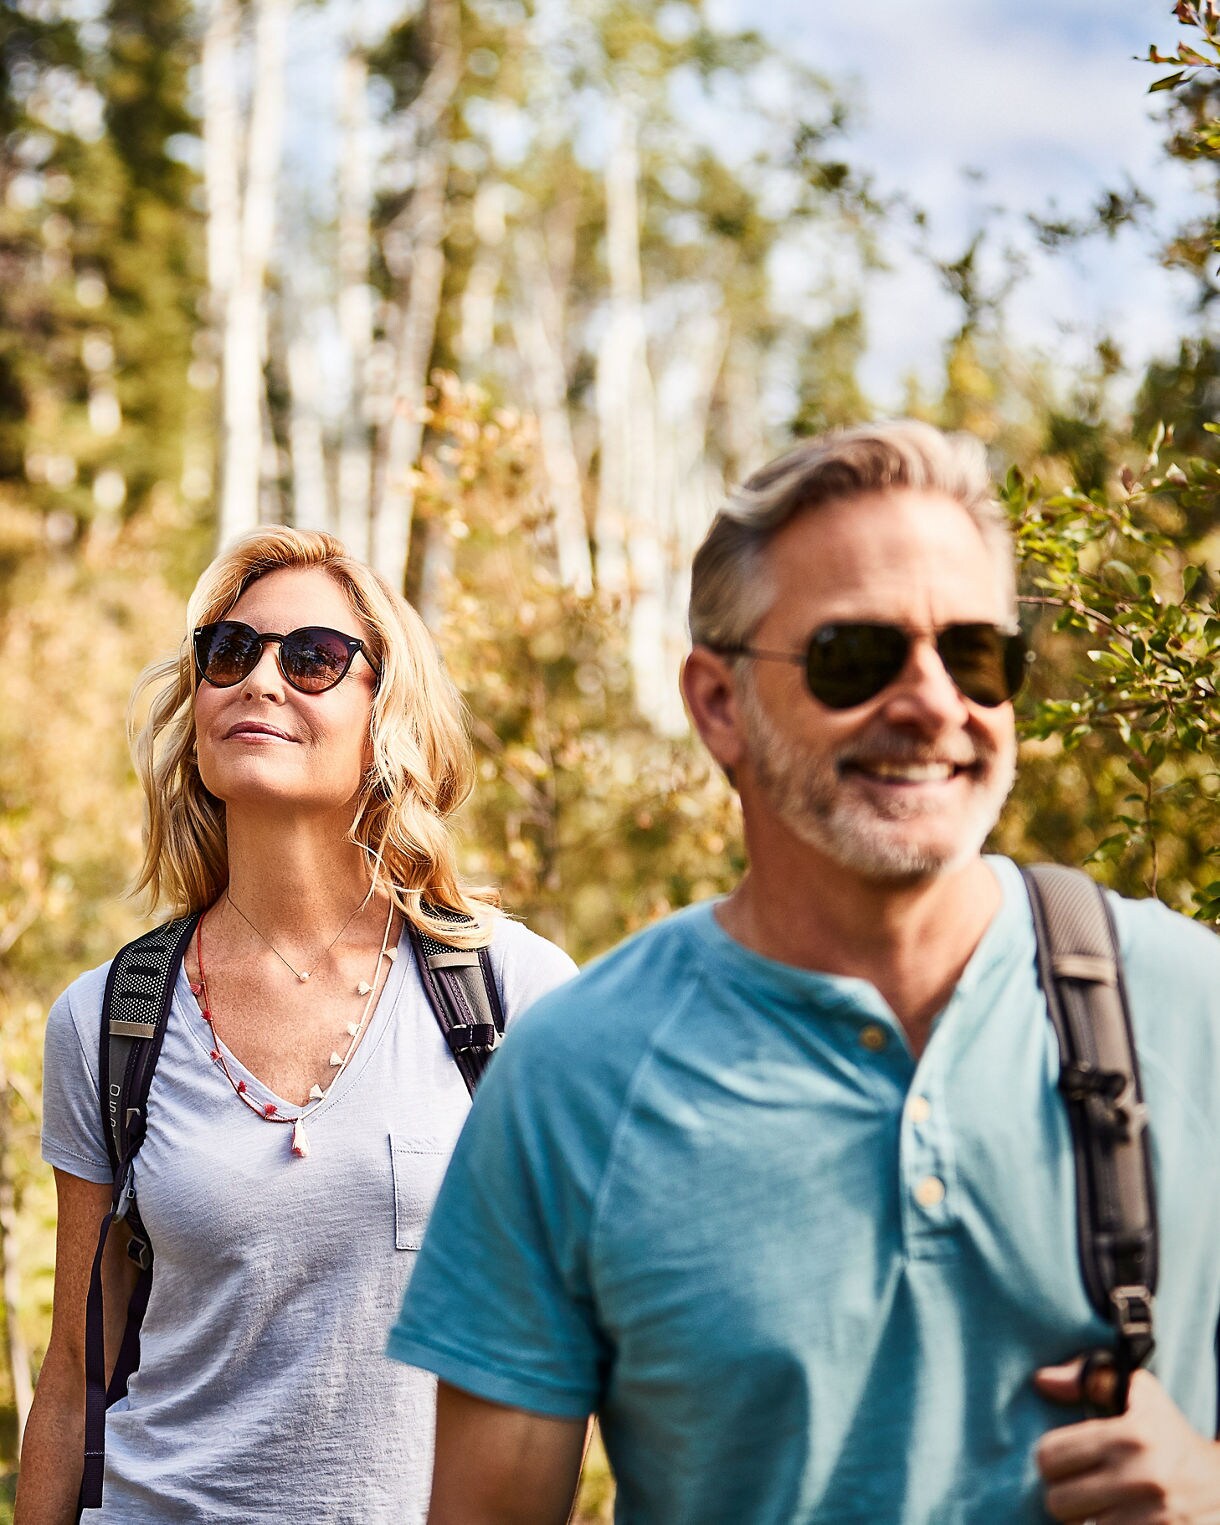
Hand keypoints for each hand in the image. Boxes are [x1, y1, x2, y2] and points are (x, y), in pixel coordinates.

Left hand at [1034, 1356, 1219, 1522]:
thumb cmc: (1170, 1435)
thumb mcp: (1140, 1394)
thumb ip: (1090, 1378)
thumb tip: (1043, 1381)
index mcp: (1130, 1437)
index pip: (1049, 1456)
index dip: (1051, 1459)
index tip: (1066, 1460)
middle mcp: (1140, 1479)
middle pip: (1057, 1501)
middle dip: (1064, 1493)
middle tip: (1080, 1486)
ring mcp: (1151, 1519)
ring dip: (1084, 1520)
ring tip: (1102, 1504)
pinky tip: (1117, 1519)